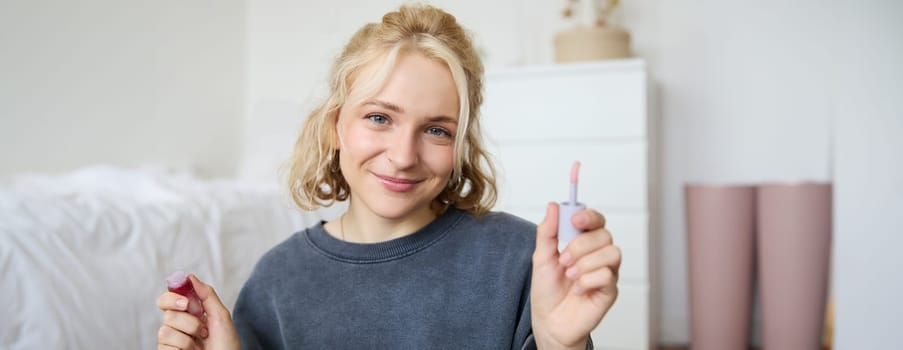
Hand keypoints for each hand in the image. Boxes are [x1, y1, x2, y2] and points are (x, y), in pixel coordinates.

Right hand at [157, 274, 240, 349]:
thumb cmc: (227, 345)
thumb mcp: (221, 316)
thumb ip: (206, 295)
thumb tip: (190, 276)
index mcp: (190, 313)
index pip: (168, 299)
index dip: (172, 297)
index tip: (186, 303)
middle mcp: (178, 325)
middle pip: (166, 312)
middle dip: (187, 320)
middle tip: (201, 328)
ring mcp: (171, 341)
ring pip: (165, 329)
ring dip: (188, 337)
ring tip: (200, 344)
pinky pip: (165, 345)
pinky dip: (183, 348)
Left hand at [531, 202, 620, 348]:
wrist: (548, 321)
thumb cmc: (547, 291)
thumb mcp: (541, 258)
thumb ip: (547, 232)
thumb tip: (553, 206)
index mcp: (583, 243)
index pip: (596, 220)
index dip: (589, 216)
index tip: (574, 219)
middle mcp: (599, 255)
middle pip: (604, 234)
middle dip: (580, 245)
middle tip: (563, 260)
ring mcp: (607, 272)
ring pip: (611, 252)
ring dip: (586, 263)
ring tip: (570, 276)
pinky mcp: (610, 290)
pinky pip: (608, 275)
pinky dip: (588, 280)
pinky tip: (578, 289)